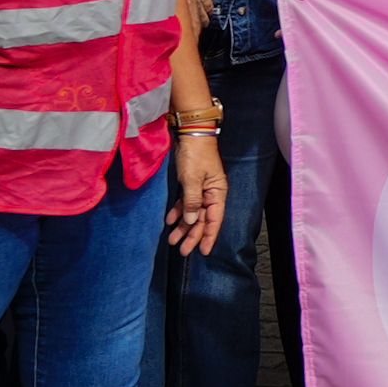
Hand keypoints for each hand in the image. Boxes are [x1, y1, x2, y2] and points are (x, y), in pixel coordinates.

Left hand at [167, 131, 227, 256]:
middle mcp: (211, 194)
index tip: (203, 252)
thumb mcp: (192, 180)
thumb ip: (192, 202)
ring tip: (172, 240)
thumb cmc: (195, 156)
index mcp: (217, 193)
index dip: (209, 236)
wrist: (191, 134)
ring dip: (183, 226)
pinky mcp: (191, 184)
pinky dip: (178, 212)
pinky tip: (170, 221)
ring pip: (193, 213)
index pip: (214, 219)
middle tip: (182, 251)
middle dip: (193, 235)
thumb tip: (191, 222)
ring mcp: (201, 190)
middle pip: (203, 219)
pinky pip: (186, 203)